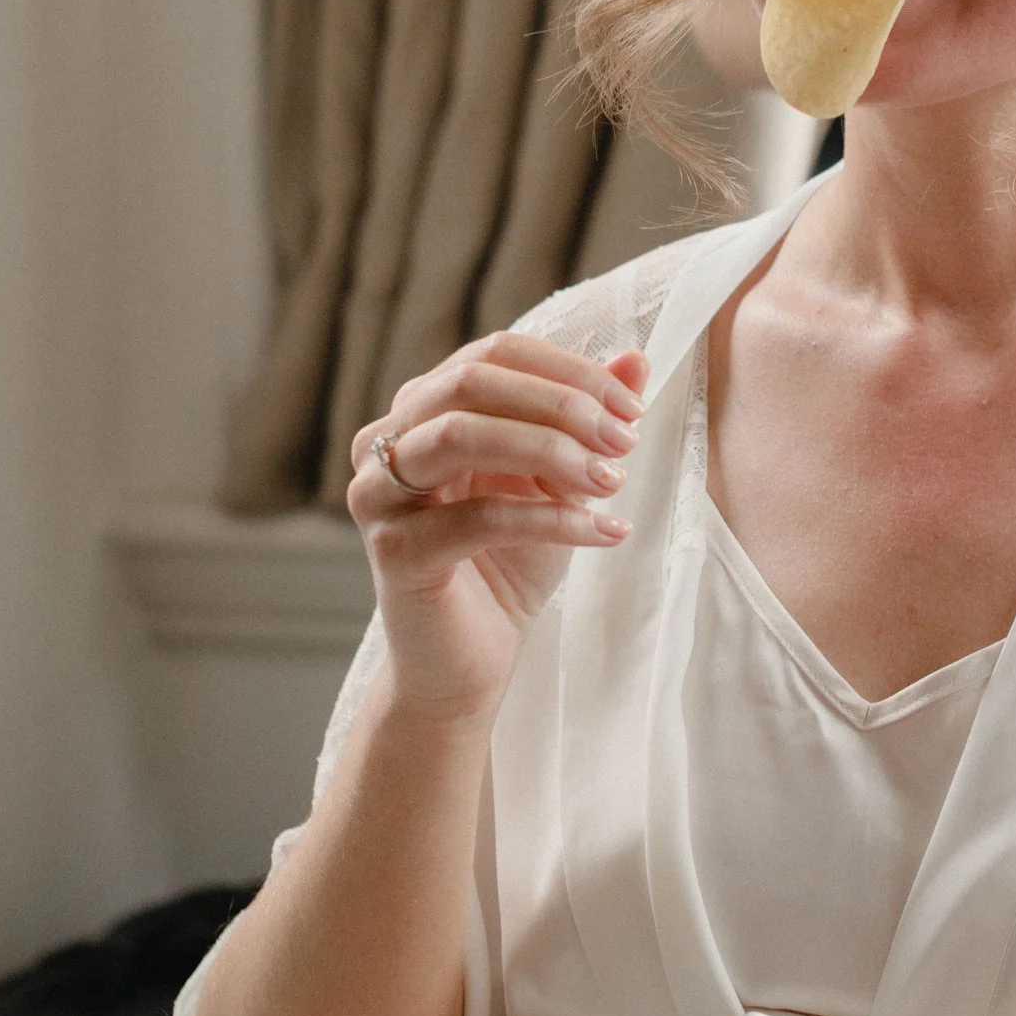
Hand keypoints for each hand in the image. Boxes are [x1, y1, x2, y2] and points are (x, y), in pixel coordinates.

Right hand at [347, 336, 648, 725]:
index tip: (630, 404)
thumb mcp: (559, 481)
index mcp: (424, 409)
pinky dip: (552, 519)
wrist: (470, 662)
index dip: (566, 370)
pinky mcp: (395, 552)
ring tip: (612, 480)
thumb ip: (586, 419)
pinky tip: (604, 531)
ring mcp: (379, 495)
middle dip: (561, 403)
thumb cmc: (509, 563)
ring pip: (460, 435)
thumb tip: (636, 359)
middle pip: (471, 382)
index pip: (494, 353)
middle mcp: (388, 441)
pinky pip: (478, 517)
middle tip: (623, 438)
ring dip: (551, 450)